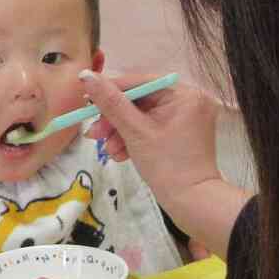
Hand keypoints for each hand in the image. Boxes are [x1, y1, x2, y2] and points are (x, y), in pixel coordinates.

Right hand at [81, 69, 223, 201]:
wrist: (192, 203)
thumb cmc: (166, 166)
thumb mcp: (134, 132)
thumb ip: (110, 103)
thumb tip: (86, 75)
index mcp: (185, 94)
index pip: (140, 83)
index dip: (110, 91)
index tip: (86, 101)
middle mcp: (190, 100)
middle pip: (141, 101)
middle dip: (115, 120)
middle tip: (94, 133)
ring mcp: (187, 117)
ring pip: (143, 116)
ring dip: (121, 132)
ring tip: (109, 151)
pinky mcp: (182, 133)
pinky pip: (152, 127)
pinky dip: (135, 139)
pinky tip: (120, 155)